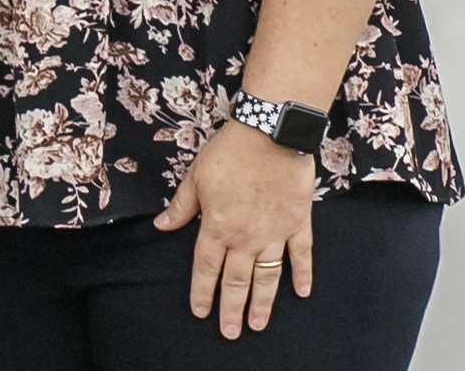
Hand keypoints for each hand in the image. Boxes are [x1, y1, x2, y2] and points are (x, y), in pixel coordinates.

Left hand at [154, 121, 318, 337]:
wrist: (271, 132)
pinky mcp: (298, 222)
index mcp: (218, 226)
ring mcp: (275, 232)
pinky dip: (302, 274)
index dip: (202, 291)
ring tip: (258, 323)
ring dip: (263, 302)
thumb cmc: (230, 152)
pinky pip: (301, 254)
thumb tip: (162, 225)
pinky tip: (301, 293)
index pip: (206, 268)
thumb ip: (182, 206)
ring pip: (267, 275)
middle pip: (237, 280)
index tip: (201, 311)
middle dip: (232, 308)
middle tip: (230, 331)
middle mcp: (246, 237)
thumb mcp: (196, 177)